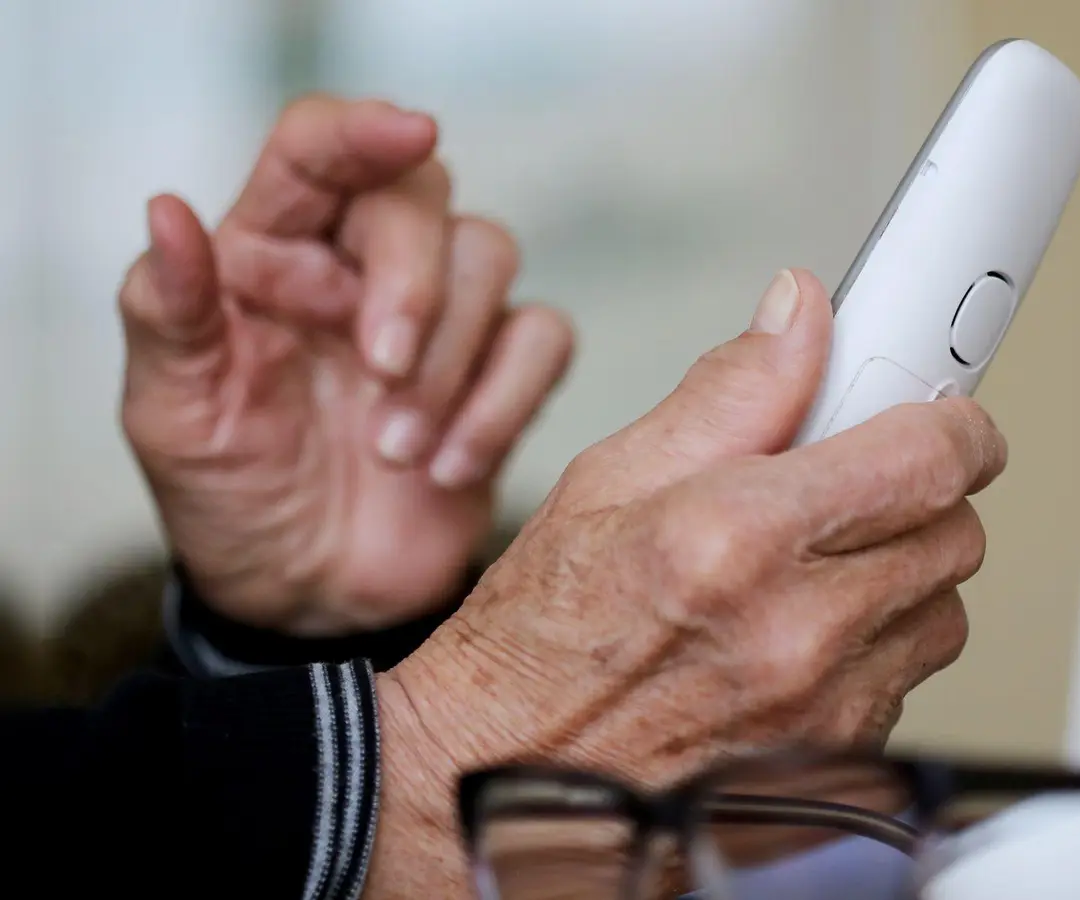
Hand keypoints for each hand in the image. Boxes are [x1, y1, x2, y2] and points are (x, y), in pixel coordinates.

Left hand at [118, 96, 573, 635]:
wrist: (308, 598)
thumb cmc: (232, 496)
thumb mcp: (173, 414)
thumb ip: (169, 311)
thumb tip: (167, 211)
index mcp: (271, 251)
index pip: (316, 150)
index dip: (362, 129)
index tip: (408, 132)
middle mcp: (360, 265)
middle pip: (422, 195)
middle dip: (415, 281)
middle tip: (381, 370)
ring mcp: (440, 317)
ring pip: (491, 256)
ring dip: (452, 361)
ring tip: (396, 452)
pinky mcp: (500, 373)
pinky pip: (543, 339)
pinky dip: (505, 403)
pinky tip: (449, 469)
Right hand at [365, 269, 1006, 897]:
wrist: (504, 778)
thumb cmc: (540, 642)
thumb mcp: (607, 481)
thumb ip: (728, 392)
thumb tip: (800, 317)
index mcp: (738, 539)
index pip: (927, 459)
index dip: (954, 426)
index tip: (944, 418)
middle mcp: (797, 633)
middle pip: (956, 534)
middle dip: (920, 497)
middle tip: (856, 487)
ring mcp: (825, 712)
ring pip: (941, 612)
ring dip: (902, 577)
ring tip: (815, 569)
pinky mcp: (838, 767)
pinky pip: (906, 683)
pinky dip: (874, 651)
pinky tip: (798, 639)